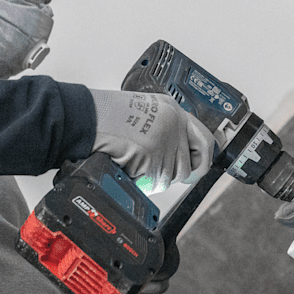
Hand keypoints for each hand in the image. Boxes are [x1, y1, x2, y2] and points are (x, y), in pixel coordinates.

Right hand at [89, 89, 214, 190]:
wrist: (89, 118)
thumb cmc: (105, 117)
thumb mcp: (143, 113)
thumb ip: (162, 129)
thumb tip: (171, 154)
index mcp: (172, 111)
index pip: (204, 140)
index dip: (203, 159)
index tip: (199, 168)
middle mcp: (174, 125)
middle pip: (189, 165)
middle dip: (174, 174)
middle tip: (159, 173)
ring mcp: (166, 142)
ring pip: (171, 177)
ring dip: (153, 177)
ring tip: (135, 162)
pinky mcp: (155, 158)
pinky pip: (154, 182)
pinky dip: (141, 180)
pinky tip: (129, 166)